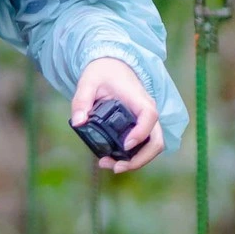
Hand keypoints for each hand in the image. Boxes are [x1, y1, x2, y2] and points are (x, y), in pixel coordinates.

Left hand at [71, 56, 163, 171]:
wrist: (112, 65)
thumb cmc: (103, 72)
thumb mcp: (88, 82)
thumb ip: (81, 100)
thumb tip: (77, 122)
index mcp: (138, 98)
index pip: (149, 116)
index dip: (141, 133)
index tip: (125, 145)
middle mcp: (147, 111)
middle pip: (157, 140)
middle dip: (140, 159)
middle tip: (116, 167)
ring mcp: (146, 120)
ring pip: (152, 146)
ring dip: (136, 161)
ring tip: (110, 165)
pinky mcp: (141, 126)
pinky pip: (144, 145)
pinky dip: (133, 156)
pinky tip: (112, 159)